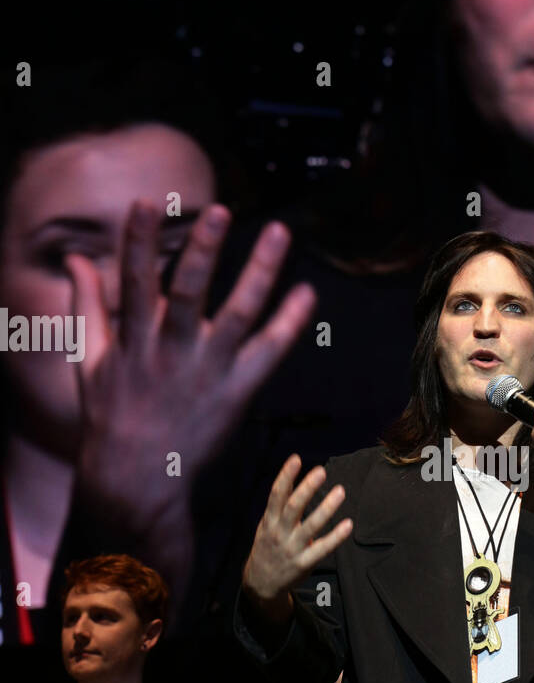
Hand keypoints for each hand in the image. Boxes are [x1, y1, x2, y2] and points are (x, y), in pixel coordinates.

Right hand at [66, 201, 315, 592]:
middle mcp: (171, 353)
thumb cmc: (111, 414)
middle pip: (188, 295)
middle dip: (202, 252)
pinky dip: (290, 322)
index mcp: (133, 341)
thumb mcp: (90, 358)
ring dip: (259, 272)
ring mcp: (208, 372)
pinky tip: (307, 292)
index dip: (139, 243)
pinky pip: (269, 352)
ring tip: (279, 233)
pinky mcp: (237, 392)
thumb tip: (76, 258)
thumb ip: (86, 304)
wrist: (136, 479)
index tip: (145, 203)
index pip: (134, 283)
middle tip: (219, 211)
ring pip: (238, 315)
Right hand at [243, 454, 353, 607]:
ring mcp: (292, 548)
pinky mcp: (304, 563)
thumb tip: (289, 475)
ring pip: (310, 526)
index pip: (276, 495)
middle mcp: (280, 533)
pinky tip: (348, 524)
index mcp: (270, 521)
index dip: (285, 476)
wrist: (260, 583)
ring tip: (340, 491)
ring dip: (326, 508)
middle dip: (307, 488)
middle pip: (293, 507)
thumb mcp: (267, 524)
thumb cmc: (268, 546)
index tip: (296, 458)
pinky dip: (336, 537)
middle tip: (321, 471)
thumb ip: (279, 503)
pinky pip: (322, 549)